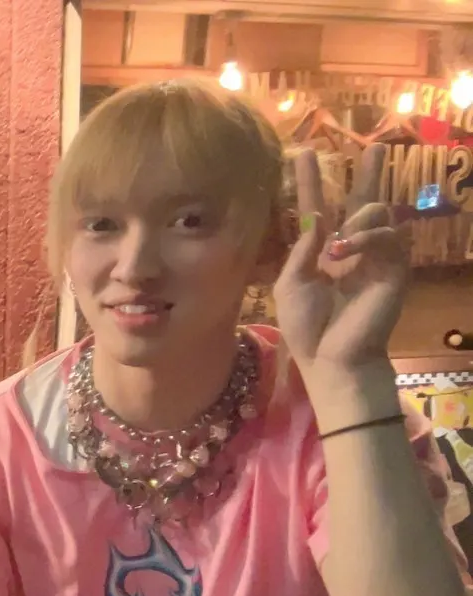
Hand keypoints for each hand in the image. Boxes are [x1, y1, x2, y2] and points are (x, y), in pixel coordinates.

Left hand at [276, 145, 407, 382]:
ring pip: (377, 211)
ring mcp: (377, 256)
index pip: (319, 209)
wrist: (332, 358)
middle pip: (363, 200)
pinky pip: (387, 233)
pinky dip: (365, 237)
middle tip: (375, 146)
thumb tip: (314, 219)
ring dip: (355, 221)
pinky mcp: (395, 266)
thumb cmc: (307, 327)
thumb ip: (300, 251)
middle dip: (369, 173)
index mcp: (324, 253)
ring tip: (338, 249)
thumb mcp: (290, 285)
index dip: (312, 183)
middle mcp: (352, 249)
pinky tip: (346, 252)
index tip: (304, 153)